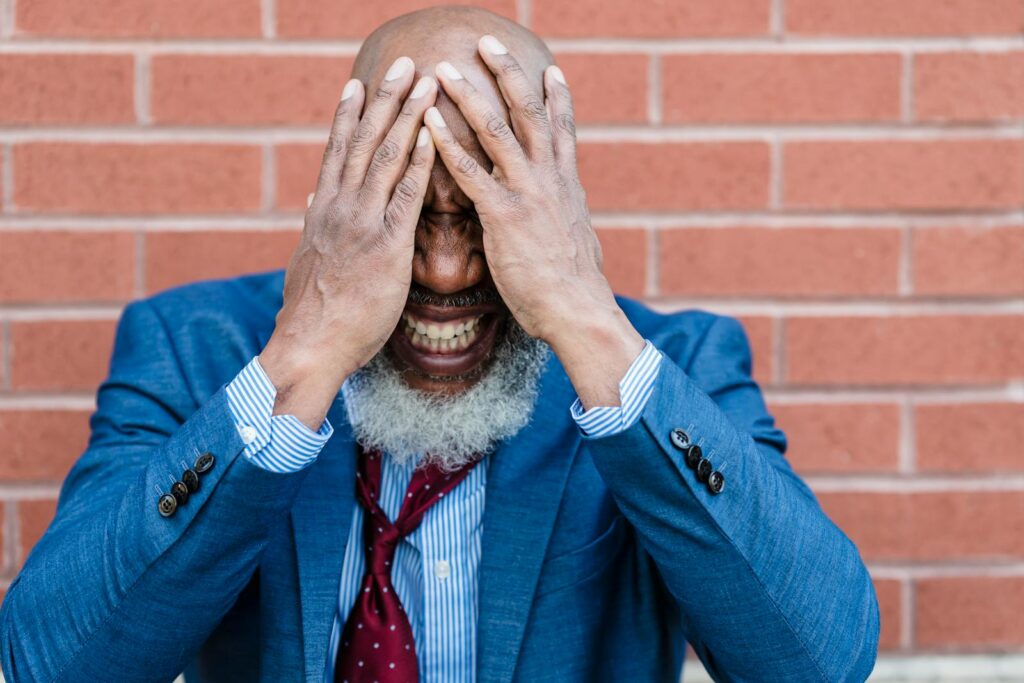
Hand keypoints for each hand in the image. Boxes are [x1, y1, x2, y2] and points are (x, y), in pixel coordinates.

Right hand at [259, 57, 436, 428]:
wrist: (310, 345)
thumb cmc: (314, 312)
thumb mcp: (308, 260)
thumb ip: (317, 225)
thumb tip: (314, 199)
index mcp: (323, 210)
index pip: (337, 151)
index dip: (350, 114)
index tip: (360, 83)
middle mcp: (339, 206)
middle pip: (363, 141)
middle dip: (386, 99)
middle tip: (405, 65)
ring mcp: (361, 223)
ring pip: (385, 158)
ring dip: (408, 117)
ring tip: (427, 84)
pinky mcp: (385, 246)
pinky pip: (405, 196)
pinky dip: (418, 163)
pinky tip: (433, 138)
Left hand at [425, 37, 643, 407]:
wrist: (578, 311)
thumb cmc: (573, 287)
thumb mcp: (575, 241)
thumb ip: (565, 218)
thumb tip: (568, 215)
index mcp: (567, 184)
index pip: (563, 129)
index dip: (557, 97)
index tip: (551, 69)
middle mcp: (550, 179)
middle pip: (528, 113)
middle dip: (508, 74)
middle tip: (487, 42)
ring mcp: (528, 193)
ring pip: (497, 131)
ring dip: (468, 95)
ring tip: (442, 70)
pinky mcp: (505, 215)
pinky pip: (471, 172)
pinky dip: (447, 145)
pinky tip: (427, 124)